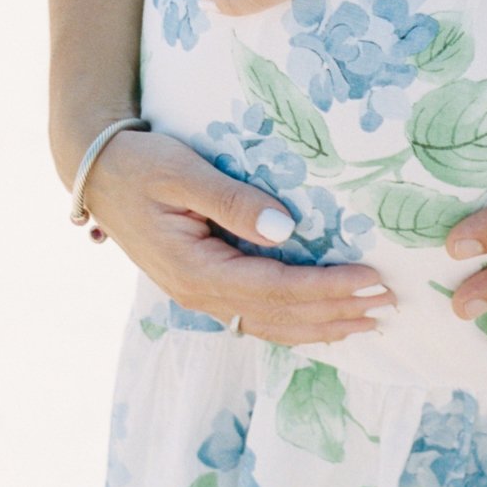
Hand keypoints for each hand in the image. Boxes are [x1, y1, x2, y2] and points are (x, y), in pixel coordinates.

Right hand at [82, 129, 393, 345]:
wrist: (97, 171)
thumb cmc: (141, 163)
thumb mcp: (183, 172)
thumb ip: (233, 200)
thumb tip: (287, 228)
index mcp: (196, 268)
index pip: (275, 288)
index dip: (326, 288)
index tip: (370, 279)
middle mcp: (199, 292)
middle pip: (279, 316)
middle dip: (336, 312)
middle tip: (389, 305)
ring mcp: (199, 293)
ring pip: (269, 323)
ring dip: (321, 324)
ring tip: (368, 320)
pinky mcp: (203, 284)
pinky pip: (255, 314)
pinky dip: (294, 321)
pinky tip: (322, 319)